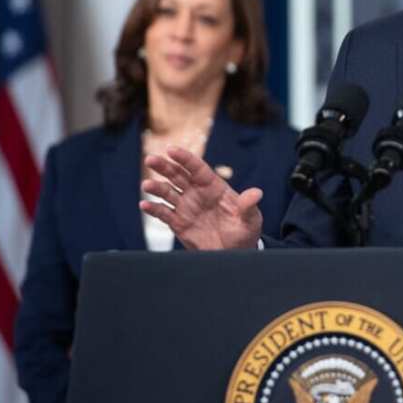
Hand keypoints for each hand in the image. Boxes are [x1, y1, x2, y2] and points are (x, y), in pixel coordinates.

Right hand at [140, 146, 263, 249]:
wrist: (235, 253)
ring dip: (156, 187)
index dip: (184, 158)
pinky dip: (153, 208)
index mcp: (214, 187)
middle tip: (150, 159)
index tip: (171, 149)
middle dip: (164, 166)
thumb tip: (257, 193)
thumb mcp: (250, 219)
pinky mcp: (178, 223)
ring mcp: (186, 207)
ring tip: (146, 186)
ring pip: (167, 192)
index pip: (197, 168)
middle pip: (177, 175)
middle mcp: (197, 193)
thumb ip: (249, 206)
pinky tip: (145, 205)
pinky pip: (163, 213)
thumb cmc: (245, 232)